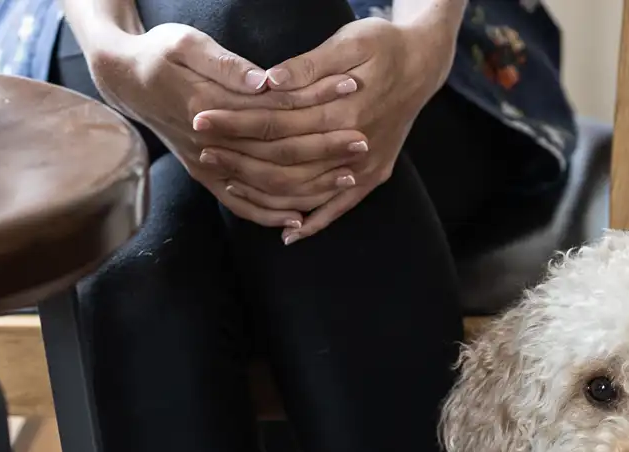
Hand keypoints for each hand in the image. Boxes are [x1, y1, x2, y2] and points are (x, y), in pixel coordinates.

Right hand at [87, 24, 368, 226]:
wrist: (123, 81)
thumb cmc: (157, 53)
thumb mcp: (185, 44)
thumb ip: (226, 65)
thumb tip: (265, 82)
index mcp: (210, 108)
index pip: (273, 113)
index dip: (314, 106)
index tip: (351, 94)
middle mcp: (209, 145)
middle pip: (277, 155)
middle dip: (324, 151)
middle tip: (363, 144)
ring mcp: (206, 165)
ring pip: (265, 186)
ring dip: (309, 186)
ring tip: (349, 177)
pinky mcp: (205, 175)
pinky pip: (240, 204)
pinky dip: (270, 213)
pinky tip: (299, 217)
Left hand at [190, 15, 456, 240]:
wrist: (426, 64)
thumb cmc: (384, 44)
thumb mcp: (349, 41)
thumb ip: (309, 65)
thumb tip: (270, 82)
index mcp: (345, 110)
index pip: (277, 123)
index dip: (237, 123)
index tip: (202, 119)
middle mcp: (355, 145)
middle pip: (285, 161)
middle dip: (239, 158)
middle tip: (201, 151)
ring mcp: (367, 166)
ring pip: (307, 190)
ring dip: (266, 193)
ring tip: (228, 185)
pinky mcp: (374, 176)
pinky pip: (341, 207)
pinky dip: (316, 222)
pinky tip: (290, 233)